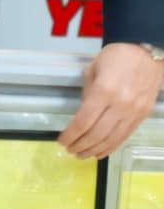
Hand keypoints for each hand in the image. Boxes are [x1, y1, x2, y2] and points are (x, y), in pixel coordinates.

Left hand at [57, 43, 163, 158]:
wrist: (147, 54)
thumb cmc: (117, 57)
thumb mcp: (94, 68)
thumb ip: (87, 92)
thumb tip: (81, 114)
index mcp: (104, 91)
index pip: (83, 121)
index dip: (71, 134)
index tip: (61, 141)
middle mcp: (119, 105)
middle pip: (96, 134)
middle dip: (80, 145)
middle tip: (69, 150)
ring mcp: (133, 112)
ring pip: (111, 139)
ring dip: (94, 150)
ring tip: (81, 155)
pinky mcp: (142, 117)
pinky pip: (124, 137)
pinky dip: (110, 147)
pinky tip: (100, 152)